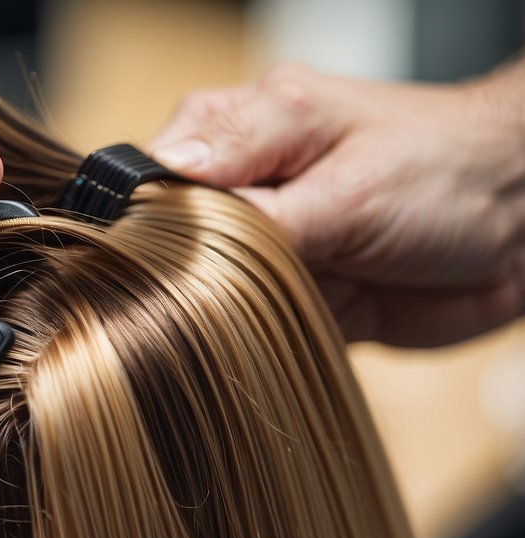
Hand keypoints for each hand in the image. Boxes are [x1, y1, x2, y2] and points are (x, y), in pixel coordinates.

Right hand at [149, 61, 524, 345]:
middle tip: (217, 303)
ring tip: (253, 325)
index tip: (158, 271)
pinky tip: (261, 340)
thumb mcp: (347, 180)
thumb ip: (253, 205)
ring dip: (216, 319)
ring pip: (198, 293)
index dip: (148, 231)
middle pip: (168, 245)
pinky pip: (238, 328)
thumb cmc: (450, 168)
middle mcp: (240, 186)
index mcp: (237, 133)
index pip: (155, 184)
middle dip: (184, 282)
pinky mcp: (283, 293)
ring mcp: (261, 243)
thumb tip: (163, 195)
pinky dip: (244, 344)